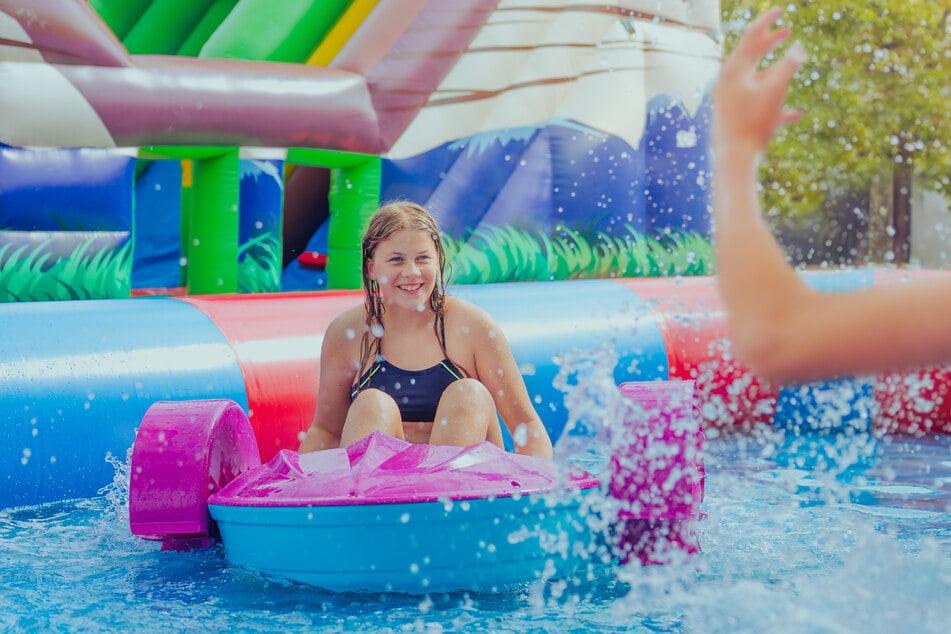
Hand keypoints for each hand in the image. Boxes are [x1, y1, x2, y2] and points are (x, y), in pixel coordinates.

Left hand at [713, 7, 804, 155]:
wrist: (734, 158)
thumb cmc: (753, 122)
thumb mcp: (775, 89)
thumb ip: (788, 66)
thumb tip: (798, 49)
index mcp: (732, 71)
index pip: (750, 38)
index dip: (767, 22)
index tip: (781, 9)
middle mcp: (727, 83)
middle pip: (750, 56)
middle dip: (769, 43)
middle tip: (786, 31)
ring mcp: (729, 100)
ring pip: (755, 80)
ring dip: (775, 74)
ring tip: (791, 67)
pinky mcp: (734, 116)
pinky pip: (757, 105)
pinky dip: (775, 105)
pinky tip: (795, 115)